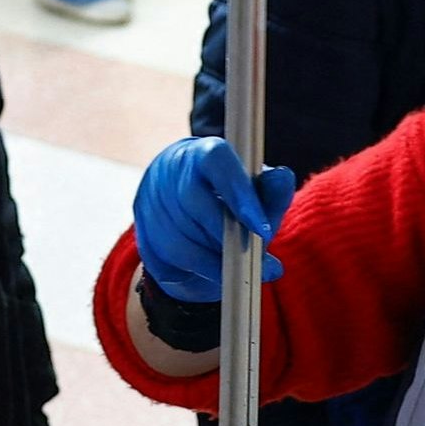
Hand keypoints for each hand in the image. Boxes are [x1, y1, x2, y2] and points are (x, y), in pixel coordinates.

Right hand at [130, 137, 295, 304]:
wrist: (189, 217)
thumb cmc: (231, 202)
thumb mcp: (256, 197)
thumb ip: (271, 192)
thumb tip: (283, 177)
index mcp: (199, 153)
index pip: (215, 160)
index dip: (238, 193)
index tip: (260, 228)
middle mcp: (167, 171)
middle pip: (192, 205)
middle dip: (225, 238)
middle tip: (255, 261)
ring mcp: (148, 203)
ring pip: (178, 240)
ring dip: (213, 261)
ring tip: (238, 269)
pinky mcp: (141, 235)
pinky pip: (166, 262)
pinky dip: (196, 272)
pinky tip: (213, 272)